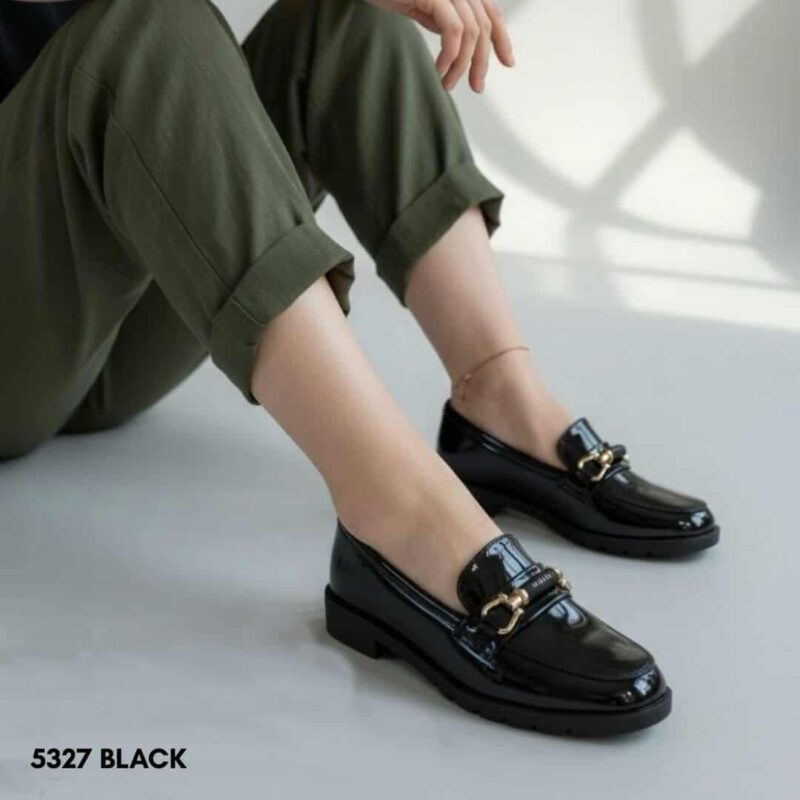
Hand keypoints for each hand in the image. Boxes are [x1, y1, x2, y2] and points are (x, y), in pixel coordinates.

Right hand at [365, 1, 513, 92]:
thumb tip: (461, 49)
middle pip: (484, 27)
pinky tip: (439, 70)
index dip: (502, 38)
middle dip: (482, 61)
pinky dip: (450, 55)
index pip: (491, 13)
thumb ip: (446, 22)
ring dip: (462, 65)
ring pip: (471, 32)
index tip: (508, 62)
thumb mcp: (426, 9)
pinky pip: (454, 30)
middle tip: (475, 87)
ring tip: (447, 84)